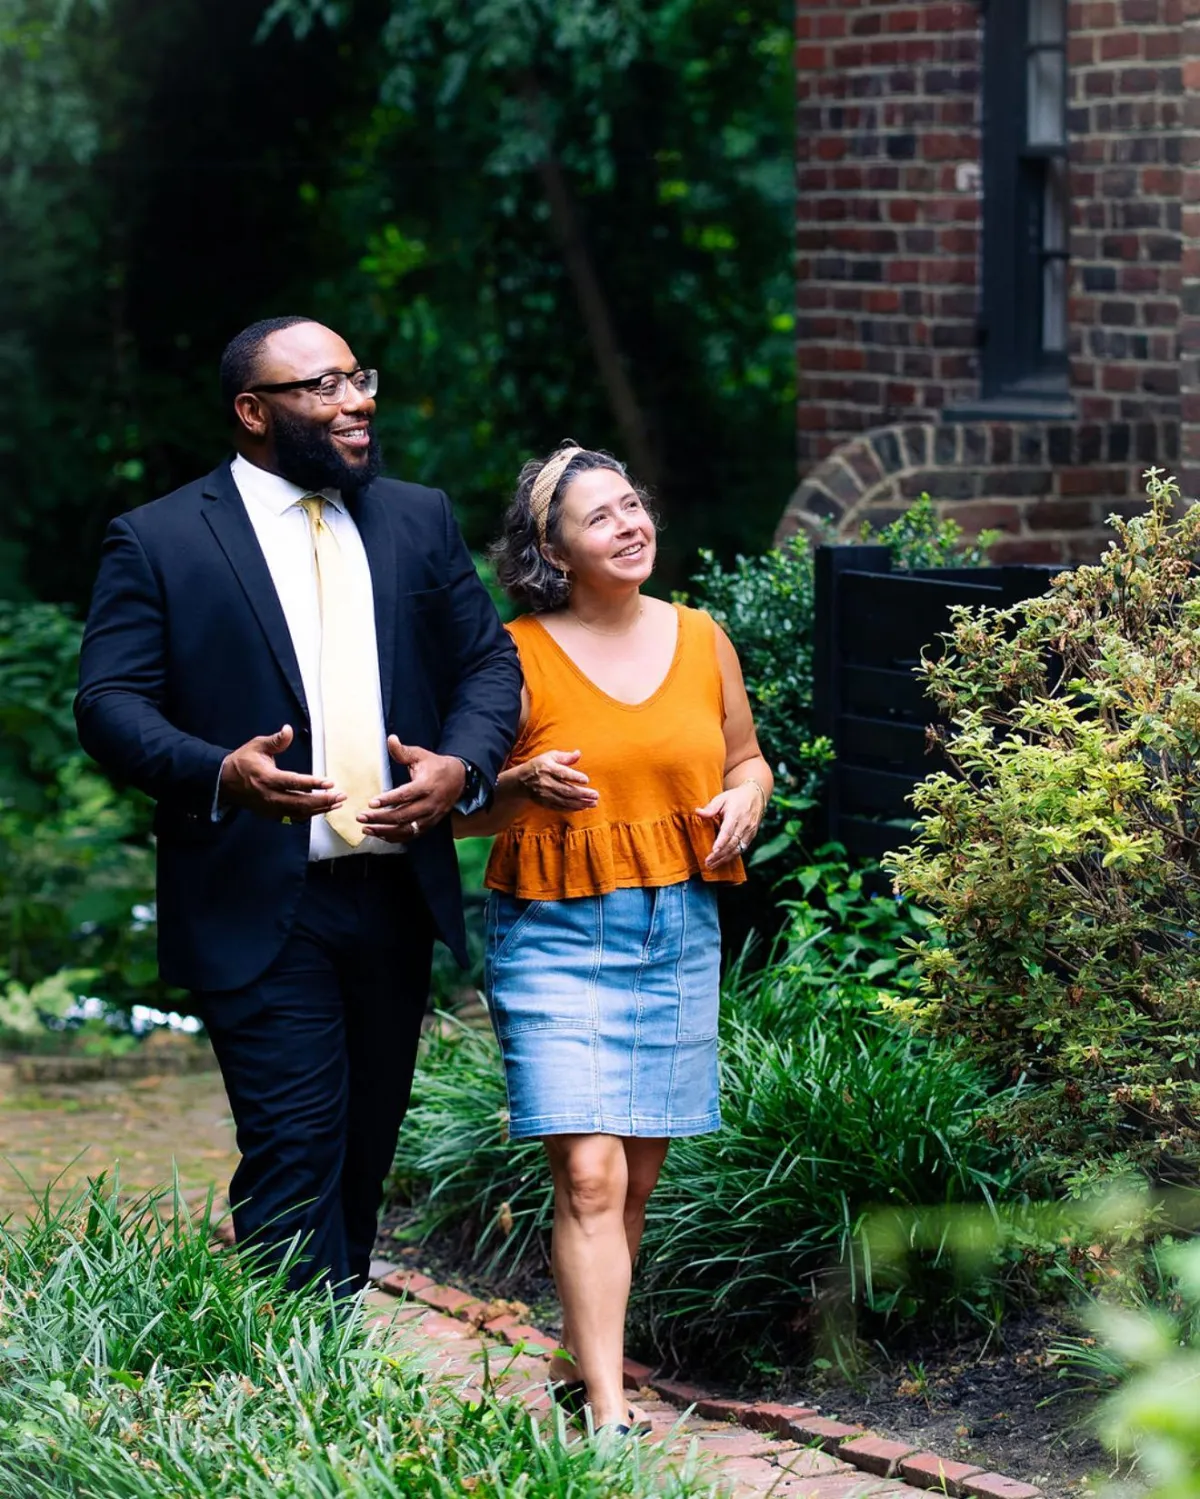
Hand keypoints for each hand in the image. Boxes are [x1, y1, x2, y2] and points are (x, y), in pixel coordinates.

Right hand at [219, 725, 345, 822]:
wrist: (223, 782)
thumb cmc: (243, 761)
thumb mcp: (257, 746)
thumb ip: (276, 740)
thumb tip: (288, 730)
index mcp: (267, 778)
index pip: (294, 782)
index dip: (313, 783)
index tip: (330, 783)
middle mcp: (270, 796)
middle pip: (300, 802)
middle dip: (323, 801)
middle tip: (340, 796)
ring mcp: (270, 807)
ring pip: (299, 813)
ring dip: (319, 809)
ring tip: (337, 804)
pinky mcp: (271, 814)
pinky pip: (293, 817)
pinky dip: (309, 814)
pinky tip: (322, 809)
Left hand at [356, 736, 467, 842]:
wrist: (458, 780)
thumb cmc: (436, 766)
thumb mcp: (421, 755)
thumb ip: (403, 751)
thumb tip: (390, 739)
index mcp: (427, 785)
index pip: (406, 795)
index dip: (388, 800)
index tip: (371, 802)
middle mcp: (430, 803)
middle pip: (403, 815)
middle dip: (380, 818)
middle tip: (361, 816)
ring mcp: (431, 816)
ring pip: (406, 829)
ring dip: (385, 830)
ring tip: (366, 828)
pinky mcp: (429, 824)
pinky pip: (411, 835)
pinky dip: (395, 837)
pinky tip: (380, 834)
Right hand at [514, 750, 599, 811]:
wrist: (521, 780)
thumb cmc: (539, 765)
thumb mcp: (550, 756)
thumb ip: (565, 756)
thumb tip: (578, 753)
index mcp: (548, 768)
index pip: (562, 773)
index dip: (574, 777)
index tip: (586, 780)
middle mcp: (546, 782)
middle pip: (566, 790)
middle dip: (582, 794)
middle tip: (595, 795)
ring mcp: (545, 794)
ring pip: (565, 801)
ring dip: (580, 803)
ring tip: (593, 803)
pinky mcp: (545, 802)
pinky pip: (560, 807)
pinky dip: (572, 808)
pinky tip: (582, 807)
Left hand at [696, 782, 762, 868]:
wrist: (755, 796)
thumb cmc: (735, 798)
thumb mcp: (722, 798)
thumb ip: (710, 807)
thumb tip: (698, 812)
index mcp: (735, 814)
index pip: (728, 830)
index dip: (721, 842)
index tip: (713, 851)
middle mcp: (744, 825)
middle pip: (732, 843)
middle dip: (719, 855)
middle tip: (707, 862)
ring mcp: (749, 832)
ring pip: (737, 849)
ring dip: (725, 859)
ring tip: (712, 865)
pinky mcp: (751, 836)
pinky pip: (742, 849)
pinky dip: (732, 856)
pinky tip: (722, 861)